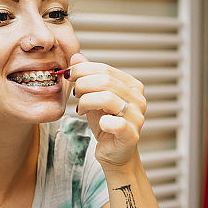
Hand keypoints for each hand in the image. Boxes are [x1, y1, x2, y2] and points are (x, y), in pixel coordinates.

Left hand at [66, 53, 146, 168]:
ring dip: (87, 101)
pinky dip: (101, 122)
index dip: (83, 70)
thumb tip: (76, 56)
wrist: (114, 152)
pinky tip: (97, 124)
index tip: (69, 75)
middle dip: (83, 85)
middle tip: (74, 93)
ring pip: (107, 98)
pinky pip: (114, 123)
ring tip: (80, 108)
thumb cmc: (105, 123)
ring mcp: (137, 117)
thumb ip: (87, 76)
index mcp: (132, 86)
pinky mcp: (131, 135)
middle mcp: (138, 99)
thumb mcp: (94, 96)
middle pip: (106, 81)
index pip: (106, 69)